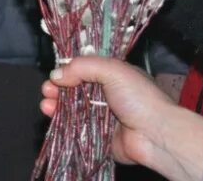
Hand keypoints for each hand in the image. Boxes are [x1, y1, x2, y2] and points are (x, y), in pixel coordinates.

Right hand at [42, 58, 202, 180]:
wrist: (157, 134)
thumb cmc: (139, 98)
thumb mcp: (113, 70)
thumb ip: (83, 67)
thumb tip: (57, 74)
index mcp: (112, 75)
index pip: (84, 69)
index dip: (67, 70)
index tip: (53, 74)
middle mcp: (106, 94)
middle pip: (75, 89)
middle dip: (58, 88)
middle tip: (46, 90)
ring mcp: (102, 116)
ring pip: (72, 108)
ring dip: (56, 105)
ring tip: (46, 104)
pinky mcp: (99, 137)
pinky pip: (76, 129)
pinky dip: (63, 123)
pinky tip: (52, 117)